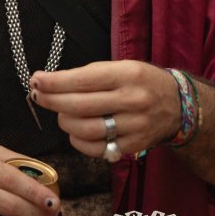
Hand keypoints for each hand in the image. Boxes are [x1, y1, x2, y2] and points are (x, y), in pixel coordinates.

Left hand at [30, 60, 180, 158]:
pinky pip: (97, 148)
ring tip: (60, 113)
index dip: (55, 82)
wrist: (177, 105)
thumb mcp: (121, 67)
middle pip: (80, 105)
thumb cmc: (140, 81)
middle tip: (37, 95)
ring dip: (64, 121)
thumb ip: (90, 75)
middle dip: (52, 100)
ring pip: (86, 129)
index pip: (83, 80)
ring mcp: (133, 126)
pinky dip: (79, 141)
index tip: (36, 80)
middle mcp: (131, 100)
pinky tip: (74, 131)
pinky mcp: (133, 146)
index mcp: (126, 75)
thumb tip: (51, 81)